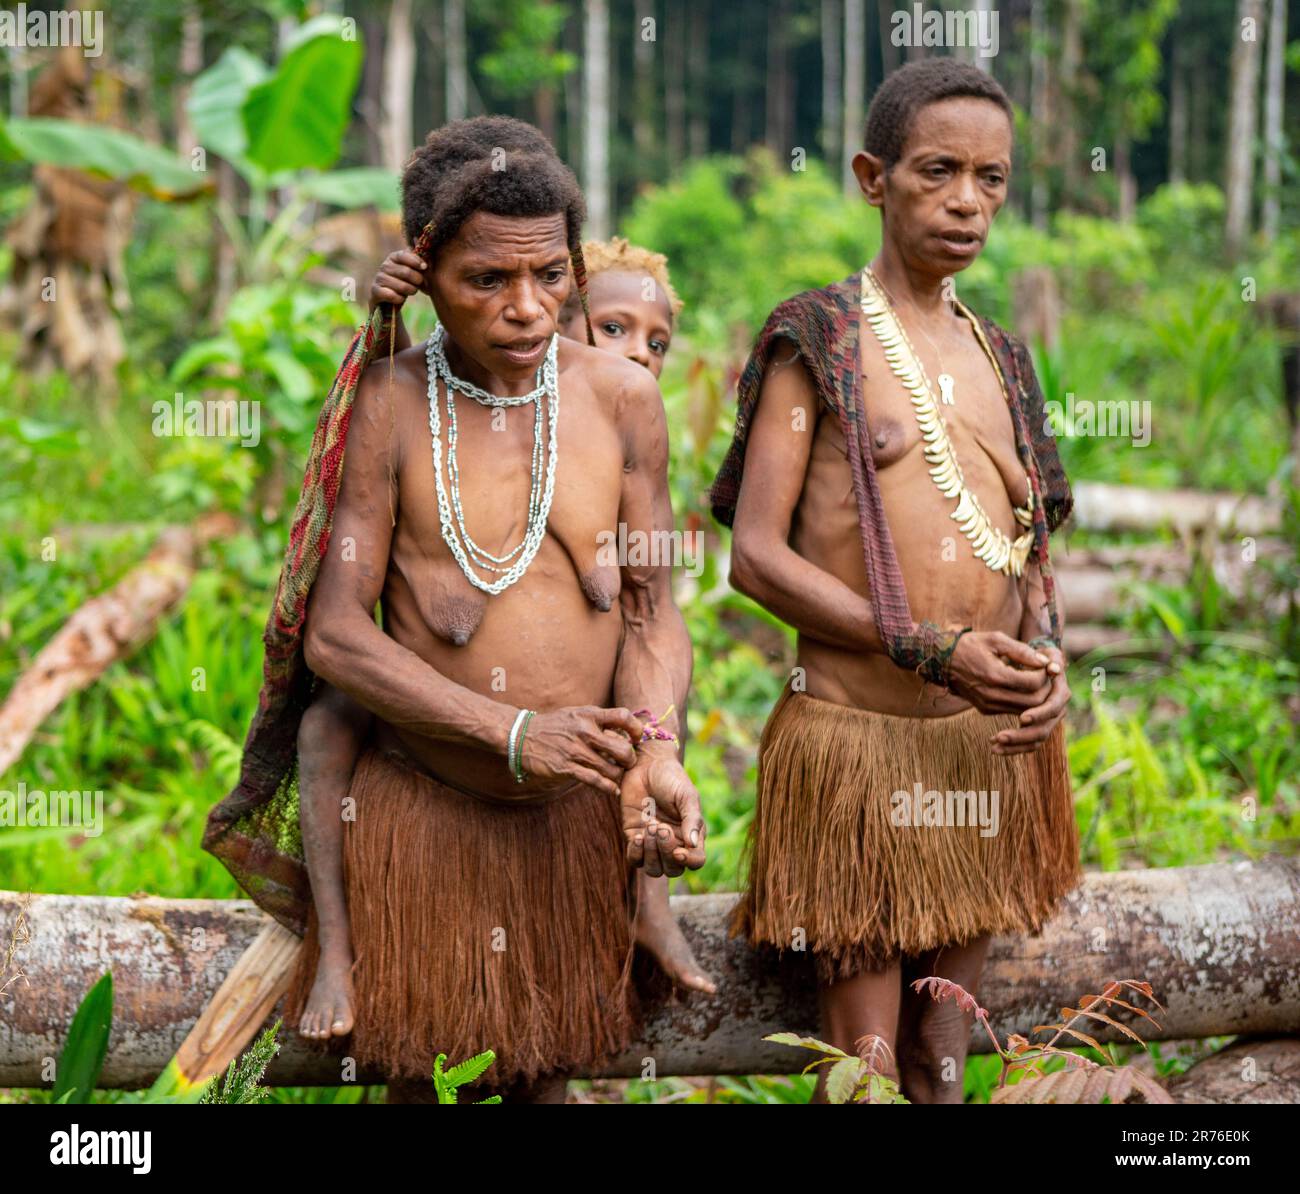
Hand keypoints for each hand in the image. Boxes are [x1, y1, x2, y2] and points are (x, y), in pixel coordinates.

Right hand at [369, 249, 425, 310]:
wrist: (388, 301)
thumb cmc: (404, 283)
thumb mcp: (414, 272)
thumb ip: (420, 264)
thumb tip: (424, 257)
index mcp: (394, 258)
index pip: (404, 255)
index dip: (416, 261)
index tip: (424, 267)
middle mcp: (385, 266)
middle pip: (406, 272)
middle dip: (417, 280)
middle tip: (419, 284)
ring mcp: (379, 278)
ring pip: (402, 286)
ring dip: (410, 291)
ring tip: (410, 291)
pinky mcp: (375, 291)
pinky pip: (392, 295)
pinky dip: (400, 299)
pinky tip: (400, 298)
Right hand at [517, 705, 643, 797]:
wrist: (522, 735)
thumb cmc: (555, 725)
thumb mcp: (576, 714)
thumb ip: (598, 721)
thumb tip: (625, 731)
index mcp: (589, 715)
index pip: (623, 716)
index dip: (636, 728)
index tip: (636, 738)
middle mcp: (585, 731)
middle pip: (622, 749)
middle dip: (630, 759)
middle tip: (627, 762)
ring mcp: (575, 751)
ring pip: (611, 769)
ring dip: (618, 775)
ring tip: (617, 775)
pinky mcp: (566, 768)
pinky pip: (595, 781)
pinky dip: (608, 787)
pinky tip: (613, 789)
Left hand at [621, 752, 705, 877]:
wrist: (646, 765)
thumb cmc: (671, 778)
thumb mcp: (686, 796)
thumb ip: (692, 819)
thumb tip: (693, 844)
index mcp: (692, 835)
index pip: (696, 860)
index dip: (689, 861)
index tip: (679, 851)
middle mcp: (674, 843)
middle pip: (673, 869)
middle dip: (666, 852)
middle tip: (660, 827)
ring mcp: (653, 843)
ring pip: (654, 869)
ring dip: (651, 854)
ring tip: (649, 826)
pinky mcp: (634, 837)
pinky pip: (635, 859)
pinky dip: (636, 853)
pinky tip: (638, 835)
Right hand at [947, 630, 1052, 713]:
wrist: (942, 662)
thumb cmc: (970, 645)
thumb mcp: (995, 639)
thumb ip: (1022, 651)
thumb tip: (1045, 662)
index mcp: (995, 675)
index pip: (1033, 683)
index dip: (1044, 674)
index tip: (1044, 664)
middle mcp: (992, 695)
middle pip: (1034, 701)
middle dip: (1044, 688)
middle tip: (1044, 675)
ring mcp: (988, 705)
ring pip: (1026, 710)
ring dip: (1036, 697)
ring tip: (1034, 680)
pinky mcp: (986, 710)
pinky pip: (1013, 711)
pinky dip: (1024, 702)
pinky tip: (1021, 687)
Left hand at [991, 645, 1069, 754]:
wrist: (1029, 661)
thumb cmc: (1025, 652)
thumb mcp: (1026, 648)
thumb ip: (1033, 654)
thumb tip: (1051, 668)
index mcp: (1060, 689)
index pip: (1054, 706)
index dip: (1040, 713)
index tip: (1022, 718)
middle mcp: (1057, 706)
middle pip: (1045, 728)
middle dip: (1022, 735)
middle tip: (1000, 736)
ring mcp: (1048, 717)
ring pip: (1036, 739)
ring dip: (1016, 745)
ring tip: (994, 745)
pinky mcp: (1037, 724)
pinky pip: (1029, 741)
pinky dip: (1013, 747)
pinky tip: (993, 747)